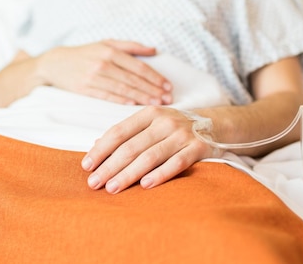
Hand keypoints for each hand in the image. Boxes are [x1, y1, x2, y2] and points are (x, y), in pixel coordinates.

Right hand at [41, 40, 171, 104]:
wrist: (55, 63)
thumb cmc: (86, 53)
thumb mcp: (107, 43)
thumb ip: (131, 46)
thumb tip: (154, 50)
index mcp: (111, 51)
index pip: (139, 67)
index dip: (155, 78)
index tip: (168, 86)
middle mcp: (103, 63)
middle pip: (133, 80)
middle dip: (153, 91)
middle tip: (168, 99)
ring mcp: (93, 77)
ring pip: (123, 90)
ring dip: (141, 98)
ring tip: (156, 105)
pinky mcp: (85, 89)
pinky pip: (107, 96)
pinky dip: (121, 101)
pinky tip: (134, 106)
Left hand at [81, 106, 217, 193]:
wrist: (217, 124)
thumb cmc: (176, 127)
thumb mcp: (152, 123)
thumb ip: (127, 133)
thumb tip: (96, 146)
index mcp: (149, 114)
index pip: (119, 131)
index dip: (101, 150)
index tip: (86, 166)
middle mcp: (165, 122)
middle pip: (131, 146)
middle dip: (110, 166)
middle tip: (94, 183)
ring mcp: (182, 134)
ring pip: (150, 156)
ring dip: (129, 174)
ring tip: (112, 188)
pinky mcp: (198, 148)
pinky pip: (176, 163)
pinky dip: (160, 174)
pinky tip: (145, 185)